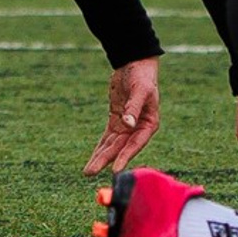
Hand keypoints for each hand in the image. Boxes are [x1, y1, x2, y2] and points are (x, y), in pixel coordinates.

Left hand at [84, 57, 160, 173]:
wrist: (135, 64)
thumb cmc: (142, 77)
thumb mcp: (140, 90)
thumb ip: (133, 108)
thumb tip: (128, 124)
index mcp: (149, 124)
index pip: (135, 144)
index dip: (125, 156)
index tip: (115, 169)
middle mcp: (138, 128)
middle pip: (120, 148)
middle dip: (105, 160)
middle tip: (90, 172)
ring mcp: (127, 126)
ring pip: (112, 146)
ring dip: (100, 157)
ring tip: (88, 171)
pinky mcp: (117, 120)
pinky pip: (108, 138)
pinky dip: (100, 147)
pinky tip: (93, 158)